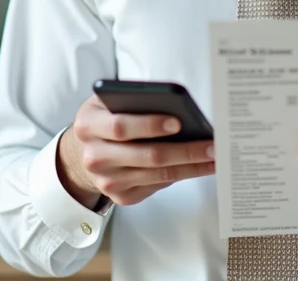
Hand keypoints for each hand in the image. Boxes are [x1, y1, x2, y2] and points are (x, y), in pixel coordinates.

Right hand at [56, 95, 215, 208]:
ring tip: (215, 156)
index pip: (120, 126)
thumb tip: (176, 106)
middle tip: (211, 144)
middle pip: (146, 156)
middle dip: (184, 150)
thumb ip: (133, 100)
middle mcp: (94, 157)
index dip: (150, 125)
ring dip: (191, 166)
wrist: (82, 153)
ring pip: (157, 175)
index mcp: (88, 125)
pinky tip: (200, 166)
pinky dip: (181, 176)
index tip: (179, 121)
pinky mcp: (120, 196)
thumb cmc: (105, 118)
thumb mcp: (108, 102)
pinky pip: (157, 186)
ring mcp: (107, 181)